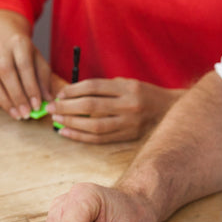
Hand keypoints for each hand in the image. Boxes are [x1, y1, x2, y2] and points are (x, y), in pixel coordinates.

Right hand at [0, 12, 56, 118]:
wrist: (5, 43)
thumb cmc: (27, 58)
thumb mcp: (40, 64)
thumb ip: (44, 81)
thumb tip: (48, 100)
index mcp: (19, 44)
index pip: (24, 65)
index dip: (30, 87)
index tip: (37, 105)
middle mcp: (1, 49)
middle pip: (5, 71)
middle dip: (17, 96)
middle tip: (25, 113)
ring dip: (4, 100)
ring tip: (17, 114)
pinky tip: (7, 108)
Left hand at [52, 79, 183, 143]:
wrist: (170, 109)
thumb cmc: (144, 94)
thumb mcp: (127, 83)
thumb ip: (104, 88)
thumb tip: (72, 94)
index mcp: (128, 87)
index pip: (94, 87)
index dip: (74, 90)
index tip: (60, 93)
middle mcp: (129, 105)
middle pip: (91, 107)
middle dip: (67, 107)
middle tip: (51, 107)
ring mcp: (129, 123)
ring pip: (94, 126)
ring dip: (71, 123)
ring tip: (56, 120)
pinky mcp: (128, 136)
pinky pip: (100, 139)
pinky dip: (80, 136)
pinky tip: (66, 132)